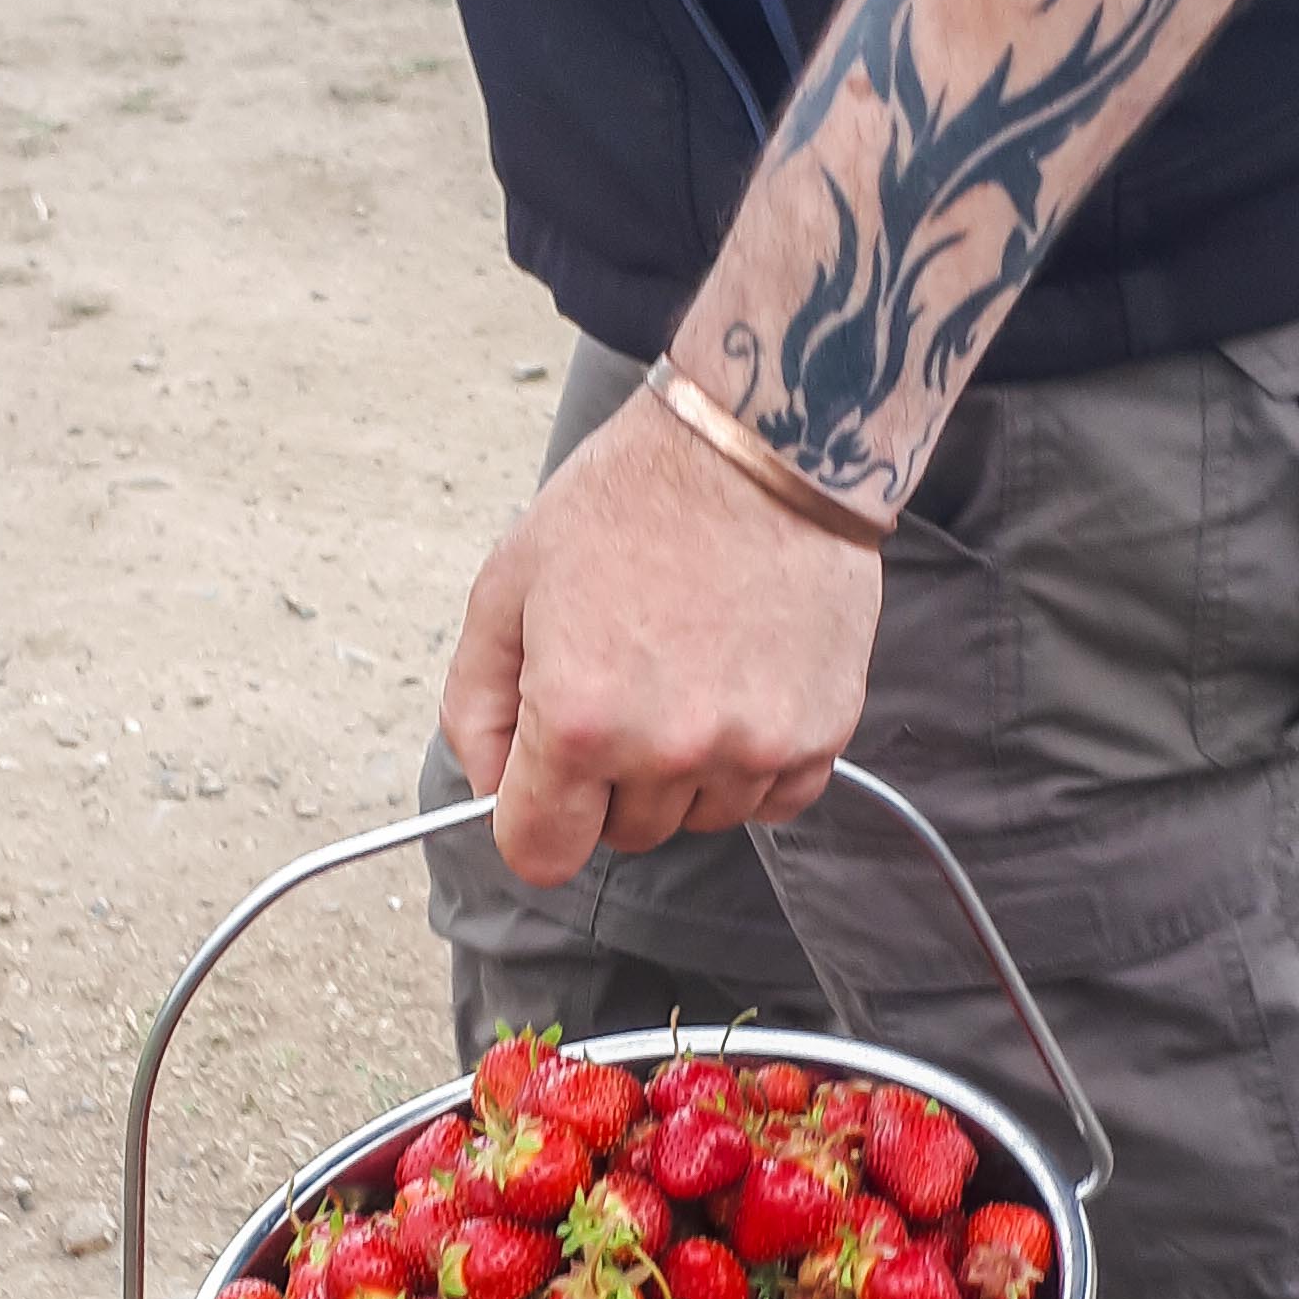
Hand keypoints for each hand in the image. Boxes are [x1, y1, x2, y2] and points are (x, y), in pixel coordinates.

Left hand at [440, 385, 882, 888]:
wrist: (765, 445)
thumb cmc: (631, 500)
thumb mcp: (508, 584)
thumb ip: (476, 702)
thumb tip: (488, 786)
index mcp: (580, 720)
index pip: (542, 854)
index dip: (534, 821)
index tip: (545, 787)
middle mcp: (669, 749)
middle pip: (624, 837)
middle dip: (610, 783)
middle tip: (626, 684)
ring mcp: (755, 747)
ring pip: (701, 819)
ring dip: (687, 771)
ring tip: (690, 669)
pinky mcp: (823, 733)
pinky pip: (774, 799)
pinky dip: (754, 762)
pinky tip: (742, 683)